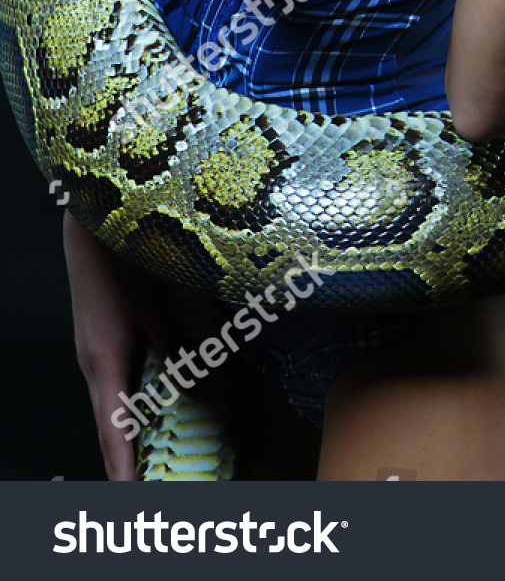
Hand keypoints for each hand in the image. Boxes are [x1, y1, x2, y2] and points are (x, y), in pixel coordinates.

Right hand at [63, 212, 174, 480]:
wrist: (92, 225)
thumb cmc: (122, 260)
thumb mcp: (154, 305)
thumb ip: (172, 347)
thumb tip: (193, 387)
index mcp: (104, 362)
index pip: (112, 431)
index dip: (122, 468)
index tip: (130, 498)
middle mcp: (93, 362)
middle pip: (108, 424)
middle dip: (122, 460)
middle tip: (141, 489)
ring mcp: (93, 349)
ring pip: (110, 403)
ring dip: (124, 433)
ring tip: (143, 463)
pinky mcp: (98, 336)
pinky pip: (112, 382)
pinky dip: (125, 405)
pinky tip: (142, 410)